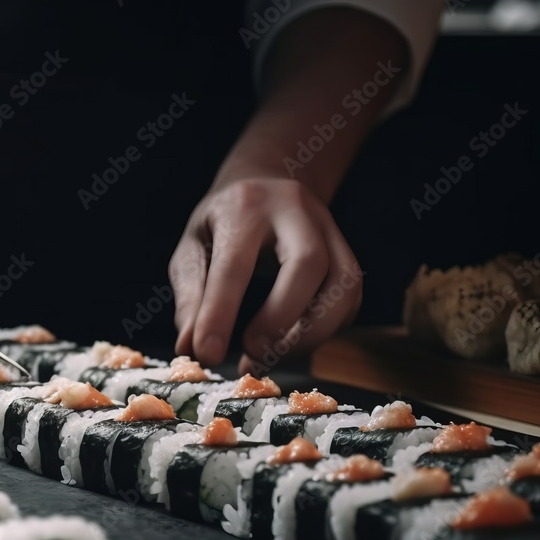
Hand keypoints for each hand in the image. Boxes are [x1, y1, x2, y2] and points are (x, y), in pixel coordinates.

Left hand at [169, 176, 361, 372]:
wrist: (267, 182)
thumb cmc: (223, 222)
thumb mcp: (192, 248)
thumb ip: (190, 296)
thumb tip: (189, 349)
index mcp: (244, 206)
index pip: (234, 265)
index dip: (219, 315)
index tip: (207, 354)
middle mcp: (295, 211)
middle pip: (308, 263)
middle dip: (280, 318)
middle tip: (251, 353)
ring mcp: (329, 229)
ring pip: (343, 283)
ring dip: (311, 333)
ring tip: (272, 357)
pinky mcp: (347, 253)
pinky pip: (350, 299)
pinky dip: (325, 330)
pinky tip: (294, 341)